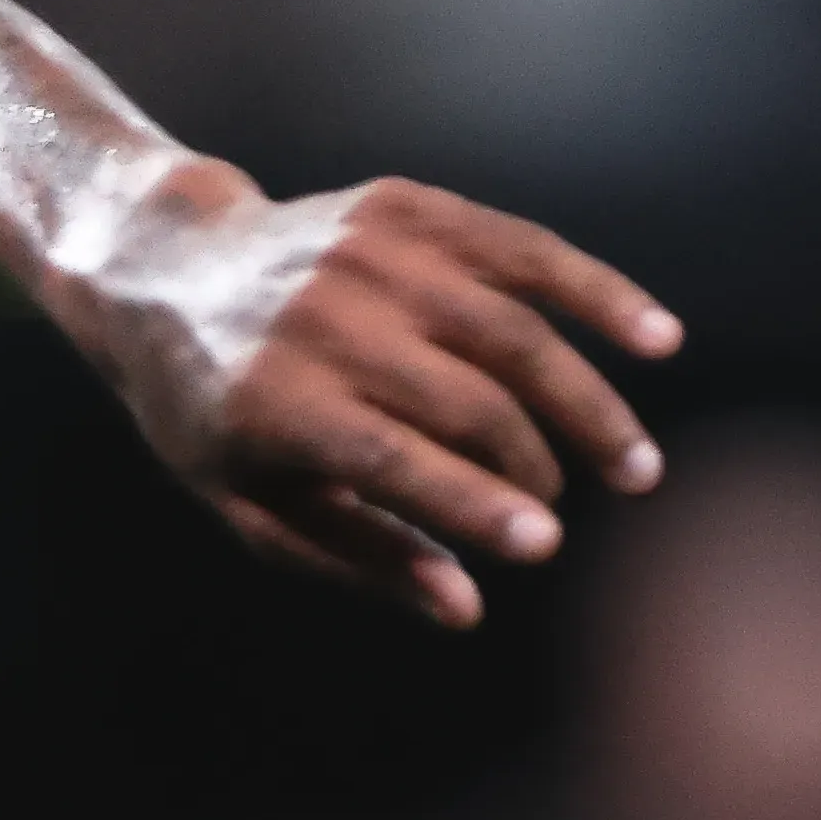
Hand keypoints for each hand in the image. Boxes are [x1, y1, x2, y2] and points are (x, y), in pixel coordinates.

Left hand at [66, 170, 680, 626]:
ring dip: (588, 405)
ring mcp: (366, 257)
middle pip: (469, 404)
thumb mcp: (247, 496)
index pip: (393, 461)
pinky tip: (657, 341)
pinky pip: (524, 252)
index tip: (546, 545)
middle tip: (562, 510)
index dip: (474, 505)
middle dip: (534, 468)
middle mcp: (321, 321)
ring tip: (632, 467)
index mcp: (271, 401)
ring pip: (514, 333)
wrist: (163, 267)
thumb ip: (355, 555)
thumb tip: (467, 608)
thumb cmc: (209, 406)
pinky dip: (598, 293)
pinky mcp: (403, 211)